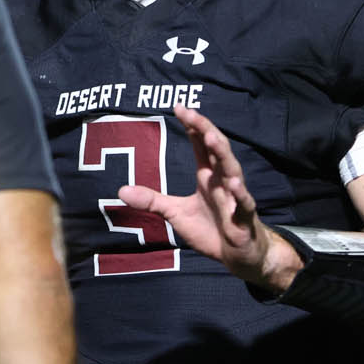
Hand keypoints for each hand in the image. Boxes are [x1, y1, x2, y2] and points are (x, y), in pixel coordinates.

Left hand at [117, 105, 304, 292]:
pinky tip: (232, 183)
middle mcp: (223, 182)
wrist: (237, 256)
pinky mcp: (243, 219)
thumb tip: (120, 191)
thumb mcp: (175, 213)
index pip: (201, 146)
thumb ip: (152, 200)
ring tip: (210, 137)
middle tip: (191, 113)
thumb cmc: (210, 229)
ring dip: (222, 153)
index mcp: (208, 177)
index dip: (192, 126)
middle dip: (205, 130)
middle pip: (216, 149)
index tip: (179, 107)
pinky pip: (243, 203)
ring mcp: (235, 198)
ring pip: (232, 170)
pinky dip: (239, 193)